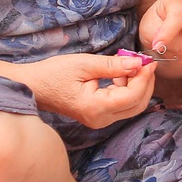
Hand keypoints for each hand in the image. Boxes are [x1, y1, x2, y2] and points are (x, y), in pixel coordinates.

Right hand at [23, 52, 157, 129]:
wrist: (33, 86)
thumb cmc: (53, 74)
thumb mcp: (84, 64)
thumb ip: (113, 65)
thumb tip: (139, 63)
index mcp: (95, 108)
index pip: (132, 96)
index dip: (144, 78)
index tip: (148, 61)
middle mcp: (100, 119)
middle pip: (137, 104)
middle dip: (145, 83)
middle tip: (145, 62)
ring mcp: (99, 120)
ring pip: (132, 106)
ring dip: (136, 85)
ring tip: (128, 64)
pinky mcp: (98, 116)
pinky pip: (122, 105)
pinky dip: (127, 89)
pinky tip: (119, 74)